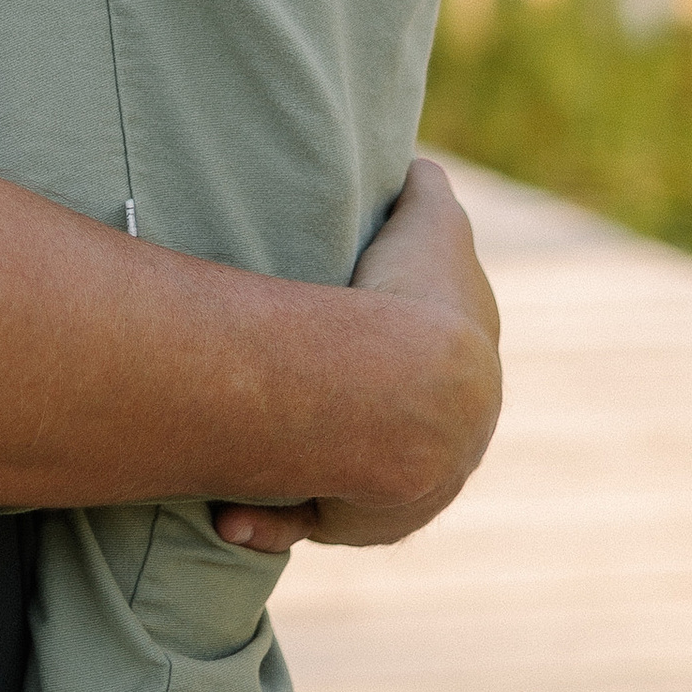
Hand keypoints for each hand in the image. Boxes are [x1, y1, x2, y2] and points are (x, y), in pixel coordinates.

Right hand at [210, 162, 500, 557]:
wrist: (416, 391)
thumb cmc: (418, 296)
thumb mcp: (429, 223)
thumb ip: (426, 194)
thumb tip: (418, 169)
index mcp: (465, 382)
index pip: (426, 372)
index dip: (378, 348)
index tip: (331, 337)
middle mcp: (442, 450)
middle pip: (379, 433)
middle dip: (334, 419)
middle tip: (278, 394)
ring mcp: (400, 494)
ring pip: (341, 482)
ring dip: (290, 469)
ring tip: (236, 456)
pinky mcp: (356, 522)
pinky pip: (303, 522)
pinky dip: (264, 517)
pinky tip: (227, 514)